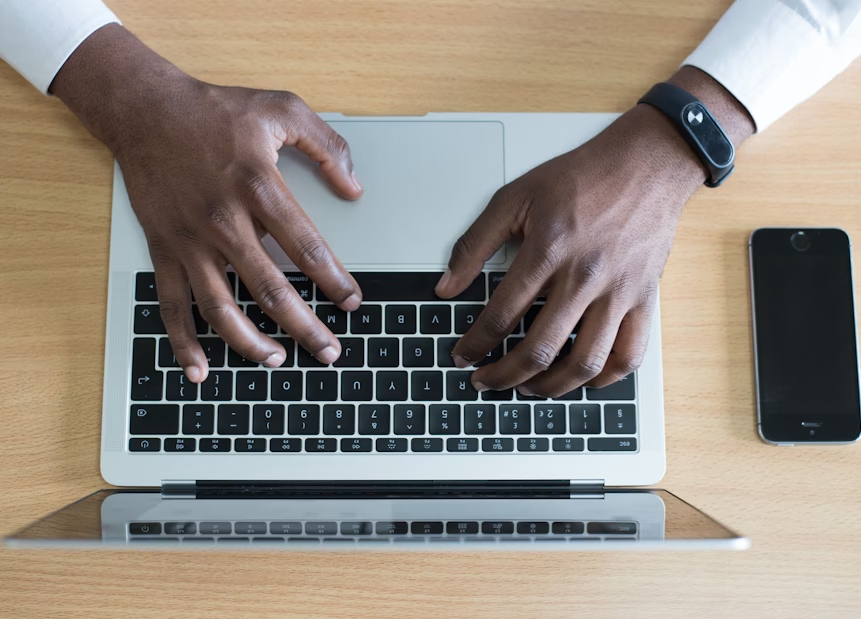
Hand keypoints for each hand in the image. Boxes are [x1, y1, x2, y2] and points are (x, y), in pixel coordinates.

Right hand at [52, 25, 362, 381]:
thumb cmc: (216, 110)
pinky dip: (183, 341)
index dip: (334, 281)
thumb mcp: (281, 108)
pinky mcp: (164, 249)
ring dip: (250, 343)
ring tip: (278, 361)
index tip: (352, 302)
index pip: (307, 248)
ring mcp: (190, 241)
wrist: (145, 110)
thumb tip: (355, 187)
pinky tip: (200, 369)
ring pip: (221, 307)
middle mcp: (224, 221)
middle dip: (305, 327)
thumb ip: (326, 146)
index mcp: (259, 187)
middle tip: (329, 352)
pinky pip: (172, 304)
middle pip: (270, 289)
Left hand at [435, 68, 753, 395]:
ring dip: (550, 387)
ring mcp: (619, 292)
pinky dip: (604, 378)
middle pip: (539, 349)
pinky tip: (582, 379)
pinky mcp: (645, 299)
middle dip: (503, 376)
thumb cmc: (581, 178)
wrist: (647, 164)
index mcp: (548, 250)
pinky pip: (629, 355)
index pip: (501, 315)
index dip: (475, 344)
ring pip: (584, 363)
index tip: (463, 356)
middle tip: (485, 381)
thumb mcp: (515, 197)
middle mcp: (585, 276)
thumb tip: (446, 286)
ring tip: (527, 388)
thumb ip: (475, 243)